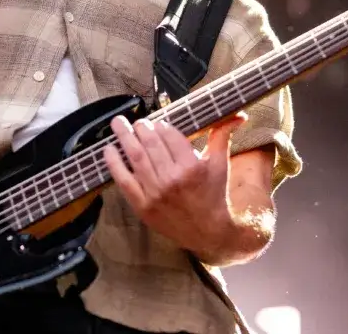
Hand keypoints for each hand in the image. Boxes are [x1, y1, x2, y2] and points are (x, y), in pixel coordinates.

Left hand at [103, 113, 246, 254]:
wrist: (209, 232)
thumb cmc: (215, 194)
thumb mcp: (220, 164)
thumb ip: (222, 136)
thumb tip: (238, 115)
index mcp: (192, 167)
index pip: (170, 136)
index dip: (162, 125)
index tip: (158, 122)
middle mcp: (172, 180)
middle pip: (150, 143)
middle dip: (141, 127)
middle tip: (138, 121)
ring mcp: (155, 194)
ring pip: (136, 157)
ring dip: (124, 137)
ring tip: (118, 124)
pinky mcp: (143, 207)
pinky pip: (123, 181)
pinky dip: (114, 163)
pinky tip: (108, 150)